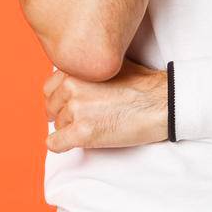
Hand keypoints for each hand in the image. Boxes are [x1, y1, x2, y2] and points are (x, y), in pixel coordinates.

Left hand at [44, 58, 167, 151]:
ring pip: (57, 126)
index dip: (62, 99)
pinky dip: (62, 145)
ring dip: (70, 129)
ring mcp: (76, 109)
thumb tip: (69, 80)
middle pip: (52, 108)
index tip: (74, 105)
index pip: (49, 89)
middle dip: (65, 114)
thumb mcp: (109, 65)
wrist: (162, 102)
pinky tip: (74, 142)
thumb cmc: (141, 84)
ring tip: (94, 125)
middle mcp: (71, 86)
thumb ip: (86, 70)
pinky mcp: (83, 132)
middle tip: (85, 117)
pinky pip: (56, 144)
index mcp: (76, 69)